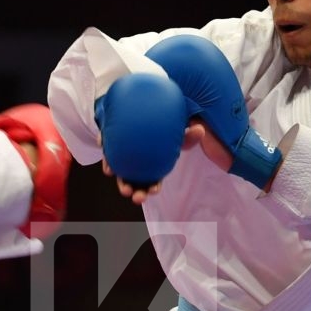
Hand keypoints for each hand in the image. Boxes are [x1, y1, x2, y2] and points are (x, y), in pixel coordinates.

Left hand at [101, 121, 233, 203]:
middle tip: (136, 196)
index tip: (154, 190)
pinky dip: (109, 166)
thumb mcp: (176, 131)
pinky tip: (109, 169)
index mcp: (154, 168)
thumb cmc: (163, 128)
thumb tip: (200, 129)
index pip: (154, 182)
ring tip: (125, 189)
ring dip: (123, 186)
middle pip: (137, 186)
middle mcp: (139, 169)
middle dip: (137, 194)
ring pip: (122, 178)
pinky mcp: (113, 154)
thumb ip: (188, 134)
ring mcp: (125, 163)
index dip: (153, 188)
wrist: (141, 113)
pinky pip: (110, 162)